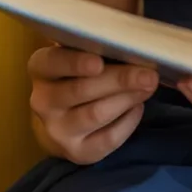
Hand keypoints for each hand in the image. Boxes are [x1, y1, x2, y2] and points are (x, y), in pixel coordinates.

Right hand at [28, 45, 158, 163]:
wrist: (61, 118)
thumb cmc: (79, 71)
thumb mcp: (80, 51)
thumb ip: (98, 44)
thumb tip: (135, 38)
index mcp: (41, 67)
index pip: (54, 62)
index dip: (76, 63)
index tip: (99, 62)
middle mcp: (42, 101)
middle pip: (83, 89)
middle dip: (119, 80)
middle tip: (149, 73)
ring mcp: (57, 130)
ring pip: (97, 114)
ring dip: (127, 98)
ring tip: (149, 85)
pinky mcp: (77, 152)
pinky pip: (108, 138)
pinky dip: (128, 121)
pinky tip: (138, 106)